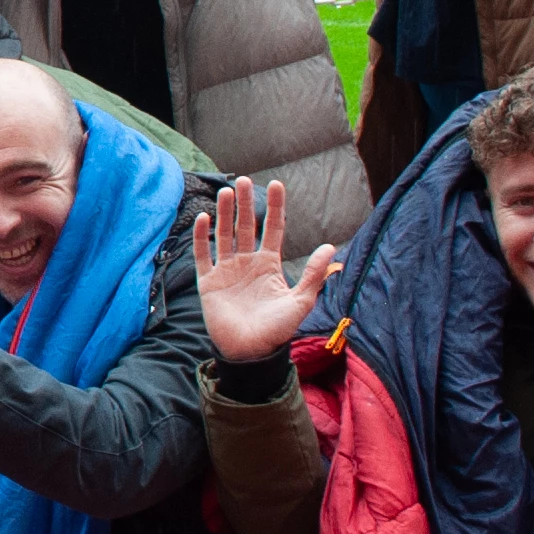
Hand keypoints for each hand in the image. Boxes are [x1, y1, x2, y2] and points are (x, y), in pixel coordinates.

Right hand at [192, 178, 340, 364]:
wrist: (250, 353)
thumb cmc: (277, 330)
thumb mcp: (301, 302)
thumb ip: (313, 274)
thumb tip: (331, 247)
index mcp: (269, 265)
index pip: (272, 228)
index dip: (275, 207)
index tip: (276, 184)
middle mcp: (247, 263)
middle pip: (245, 226)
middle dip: (245, 203)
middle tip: (243, 181)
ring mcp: (227, 271)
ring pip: (224, 235)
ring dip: (224, 213)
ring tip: (226, 192)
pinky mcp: (208, 282)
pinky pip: (203, 254)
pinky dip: (202, 237)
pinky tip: (204, 218)